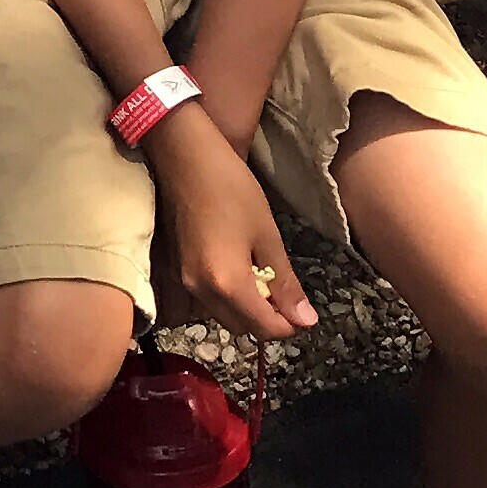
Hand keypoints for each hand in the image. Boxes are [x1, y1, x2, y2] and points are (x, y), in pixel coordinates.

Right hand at [146, 119, 319, 342]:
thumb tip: (306, 321)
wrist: (184, 159)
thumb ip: (286, 284)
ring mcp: (187, 283)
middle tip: (286, 294)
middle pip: (244, 329)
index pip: (266, 328)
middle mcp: (202, 292)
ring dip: (249, 310)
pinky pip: (211, 301)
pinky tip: (242, 269)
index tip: (304, 310)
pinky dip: (231, 298)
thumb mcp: (267, 236)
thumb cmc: (232, 190)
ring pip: (225, 317)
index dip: (291, 324)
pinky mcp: (180, 272)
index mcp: (227, 284)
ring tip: (265, 279)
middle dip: (269, 320)